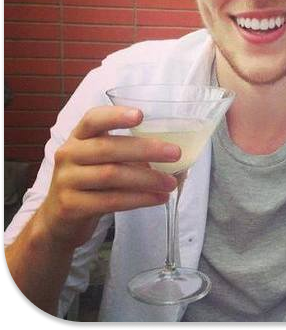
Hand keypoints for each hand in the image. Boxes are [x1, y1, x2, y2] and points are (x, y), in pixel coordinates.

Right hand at [39, 106, 180, 249]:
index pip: (94, 119)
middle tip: (175, 153)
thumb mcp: (103, 160)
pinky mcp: (70, 206)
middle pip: (109, 148)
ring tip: (171, 182)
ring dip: (147, 178)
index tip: (141, 115)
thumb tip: (176, 155)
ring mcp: (66, 180)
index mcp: (79, 136)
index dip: (116, 116)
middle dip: (146, 149)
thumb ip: (130, 153)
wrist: (59, 219)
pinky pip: (110, 200)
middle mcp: (69, 154)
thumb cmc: (91, 181)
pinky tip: (158, 198)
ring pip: (112, 175)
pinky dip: (139, 199)